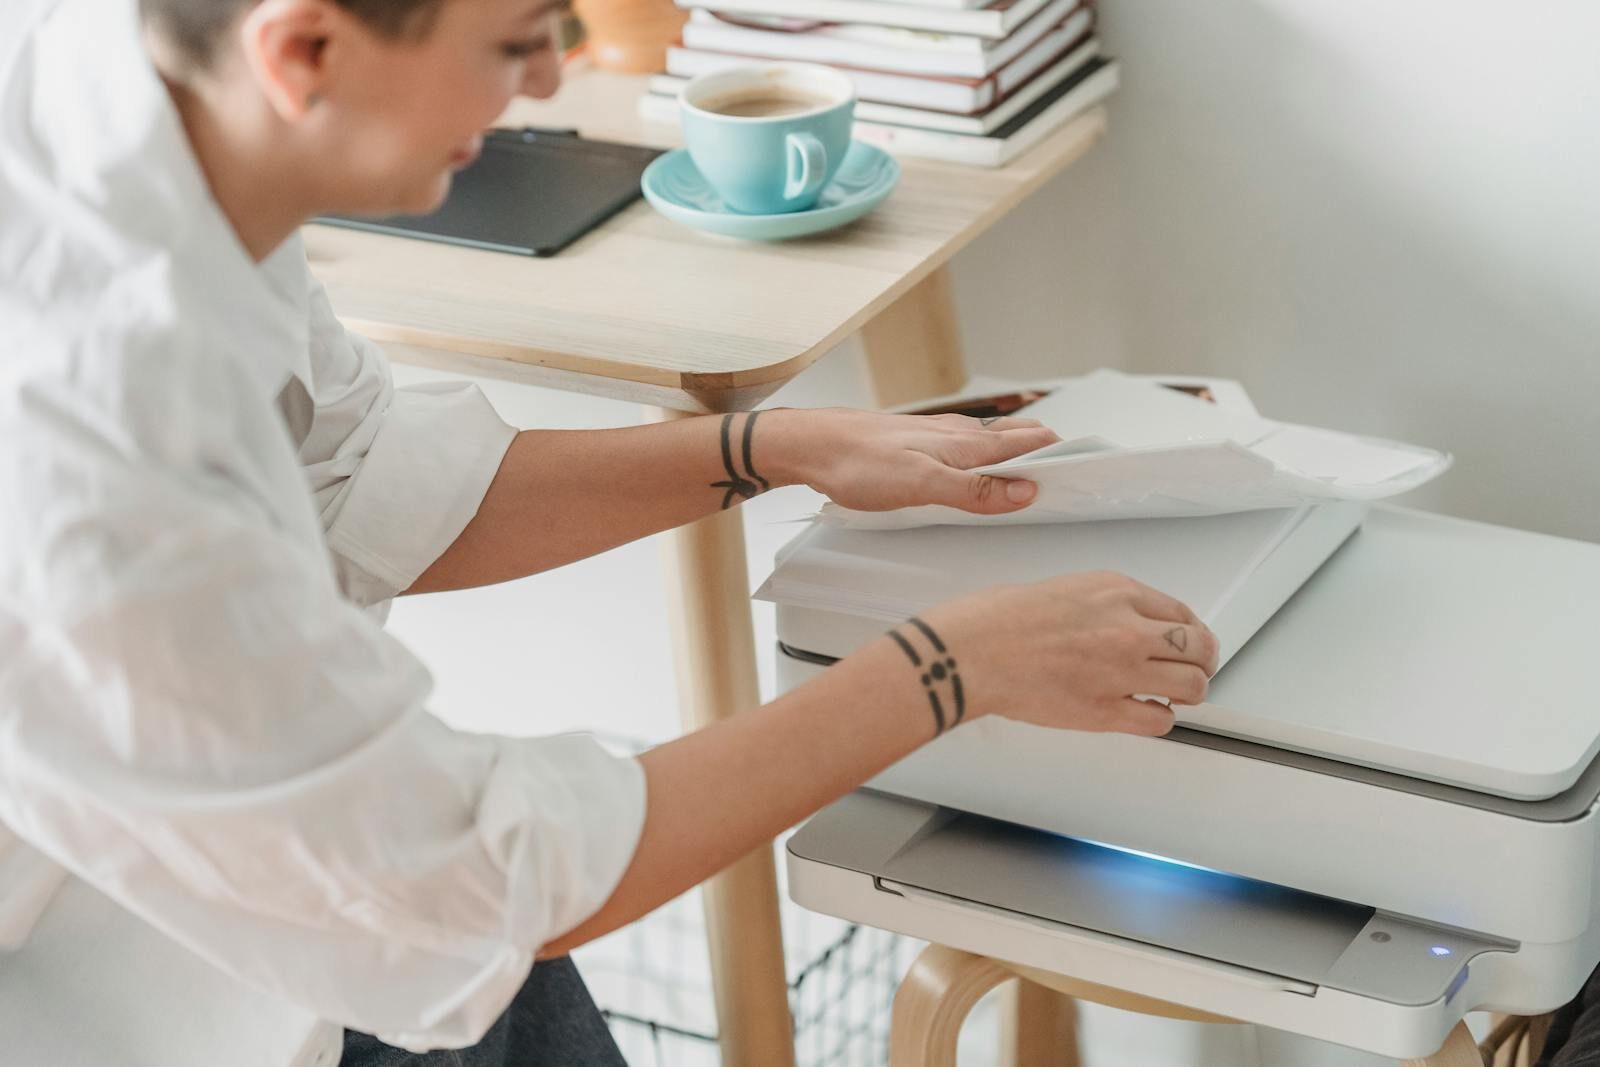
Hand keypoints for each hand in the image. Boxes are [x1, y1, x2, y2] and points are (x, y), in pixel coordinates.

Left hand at [764, 407, 1060, 515]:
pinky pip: (966, 444)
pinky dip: (988, 452)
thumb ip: (974, 490)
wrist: (810, 445)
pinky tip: (979, 462)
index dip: (1062, 454)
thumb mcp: (920, 486)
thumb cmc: (857, 464)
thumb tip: (1026, 491)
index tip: (1093, 468)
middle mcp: (957, 434)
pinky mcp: (917, 442)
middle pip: (1016, 438)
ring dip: (1019, 450)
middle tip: (1075, 471)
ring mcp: (937, 435)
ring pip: (992, 440)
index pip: (1030, 444)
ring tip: (1040, 465)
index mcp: (966, 444)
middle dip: (1048, 451)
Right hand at [885, 572, 1219, 737]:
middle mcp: (1128, 627)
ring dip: (1188, 692)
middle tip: (1194, 669)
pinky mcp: (1106, 710)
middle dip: (1201, 661)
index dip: (1189, 631)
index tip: (1185, 641)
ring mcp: (1121, 670)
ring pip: (1192, 685)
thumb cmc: (995, 619)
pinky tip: (1146, 713)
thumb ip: (1098, 606)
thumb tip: (1115, 626)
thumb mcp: (1060, 589)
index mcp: (1115, 591)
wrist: (970, 651)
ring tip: (1175, 695)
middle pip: (1199, 646)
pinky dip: (1159, 719)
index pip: (1179, 611)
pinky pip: (1159, 720)